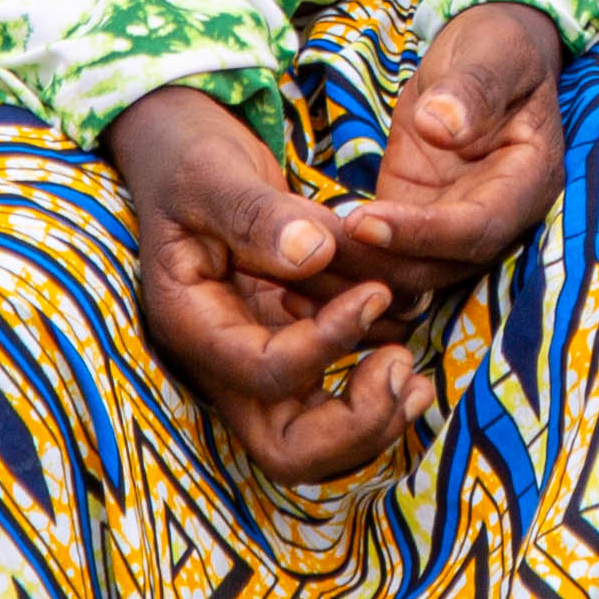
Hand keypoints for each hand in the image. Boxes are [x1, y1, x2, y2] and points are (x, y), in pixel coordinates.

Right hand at [105, 84, 420, 482]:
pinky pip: (333, 397)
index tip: (371, 292)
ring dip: (375, 413)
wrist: (184, 149)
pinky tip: (407, 346)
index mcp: (192, 323)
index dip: (326, 344)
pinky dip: (376, 389)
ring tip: (415, 368)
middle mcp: (225, 358)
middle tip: (399, 365)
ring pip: (318, 440)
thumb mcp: (213, 173)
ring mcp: (259, 357)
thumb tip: (314, 252)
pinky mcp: (290, 341)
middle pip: (288, 448)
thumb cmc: (188, 156)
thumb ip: (257, 214)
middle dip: (354, 424)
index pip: (264, 372)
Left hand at [323, 0, 567, 305]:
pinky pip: (384, 250)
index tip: (364, 223)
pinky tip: (300, 253)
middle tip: (314, 250)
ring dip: (356, 272)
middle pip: (439, 266)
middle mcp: (494, 215)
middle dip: (377, 264)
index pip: (476, 229)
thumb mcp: (493, 53)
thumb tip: (439, 127)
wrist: (487, 53)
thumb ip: (473, 89)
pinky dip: (348, 258)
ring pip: (408, 270)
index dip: (422, 234)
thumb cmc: (500, 46)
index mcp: (528, 182)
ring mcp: (453, 219)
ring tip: (296, 260)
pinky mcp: (417, 214)